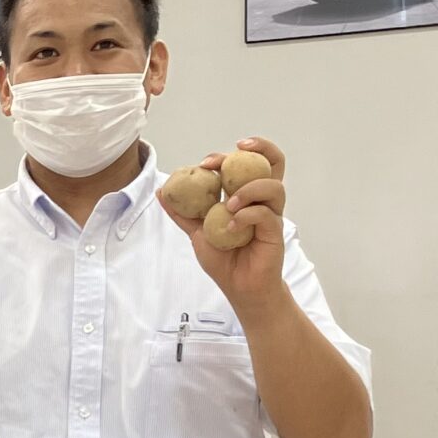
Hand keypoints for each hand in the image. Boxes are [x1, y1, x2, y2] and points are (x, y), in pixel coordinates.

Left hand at [166, 135, 288, 304]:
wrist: (238, 286)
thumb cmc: (224, 260)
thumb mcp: (197, 232)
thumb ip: (183, 213)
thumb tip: (161, 191)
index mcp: (245, 195)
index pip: (247, 163)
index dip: (229, 155)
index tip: (206, 162)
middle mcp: (262, 200)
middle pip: (272, 163)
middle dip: (255, 150)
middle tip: (223, 161)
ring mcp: (271, 214)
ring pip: (272, 185)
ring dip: (247, 189)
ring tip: (228, 205)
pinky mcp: (275, 230)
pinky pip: (265, 213)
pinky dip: (246, 216)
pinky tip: (231, 226)